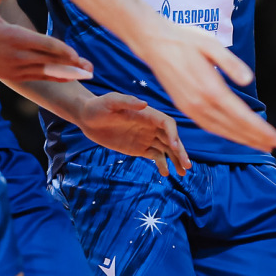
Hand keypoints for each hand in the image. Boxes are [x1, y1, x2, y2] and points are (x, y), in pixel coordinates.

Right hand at [0, 0, 92, 80]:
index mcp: (14, 37)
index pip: (43, 45)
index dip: (61, 50)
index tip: (75, 54)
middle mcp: (18, 55)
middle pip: (49, 60)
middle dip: (70, 63)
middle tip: (89, 66)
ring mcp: (16, 67)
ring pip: (46, 71)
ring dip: (66, 73)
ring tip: (84, 74)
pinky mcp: (14, 75)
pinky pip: (38, 77)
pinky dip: (53, 77)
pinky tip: (66, 77)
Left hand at [76, 93, 190, 176]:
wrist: (87, 118)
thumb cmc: (98, 106)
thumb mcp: (111, 101)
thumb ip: (127, 102)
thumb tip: (144, 104)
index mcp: (147, 114)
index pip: (167, 124)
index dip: (173, 134)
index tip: (174, 147)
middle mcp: (150, 126)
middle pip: (171, 139)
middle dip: (180, 151)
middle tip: (187, 166)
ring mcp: (146, 138)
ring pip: (166, 149)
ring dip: (176, 160)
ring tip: (182, 173)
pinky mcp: (139, 148)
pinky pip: (155, 157)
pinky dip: (162, 164)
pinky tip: (165, 173)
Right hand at [134, 25, 275, 152]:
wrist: (154, 43)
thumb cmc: (185, 40)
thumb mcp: (211, 44)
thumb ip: (231, 64)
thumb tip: (249, 81)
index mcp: (210, 88)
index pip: (241, 116)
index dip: (261, 130)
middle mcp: (200, 103)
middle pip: (233, 127)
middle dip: (256, 138)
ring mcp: (190, 107)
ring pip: (221, 130)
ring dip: (242, 139)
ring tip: (260, 144)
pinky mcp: (185, 107)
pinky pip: (208, 126)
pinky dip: (225, 133)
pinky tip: (234, 134)